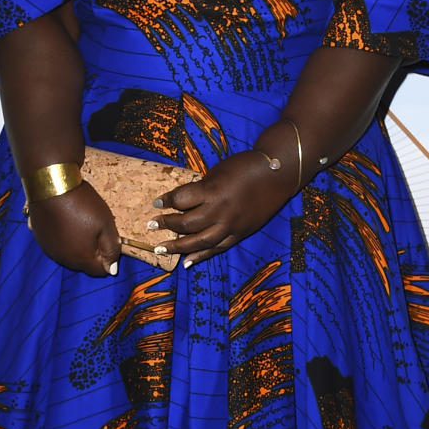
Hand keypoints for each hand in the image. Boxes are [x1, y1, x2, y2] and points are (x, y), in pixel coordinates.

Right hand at [26, 181, 120, 276]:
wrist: (51, 185)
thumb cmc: (81, 204)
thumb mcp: (106, 224)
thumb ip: (112, 248)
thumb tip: (112, 269)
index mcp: (81, 258)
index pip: (100, 271)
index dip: (108, 256)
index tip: (107, 237)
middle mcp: (63, 259)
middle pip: (84, 264)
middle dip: (92, 251)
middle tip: (95, 227)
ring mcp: (49, 248)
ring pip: (70, 254)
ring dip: (77, 244)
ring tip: (79, 221)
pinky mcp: (40, 237)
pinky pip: (57, 244)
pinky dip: (63, 237)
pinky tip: (65, 220)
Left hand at [153, 151, 295, 265]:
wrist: (277, 175)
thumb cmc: (245, 167)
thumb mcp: (218, 172)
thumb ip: (202, 189)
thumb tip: (183, 203)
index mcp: (213, 191)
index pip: (181, 199)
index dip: (167, 201)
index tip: (157, 203)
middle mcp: (220, 211)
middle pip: (186, 223)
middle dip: (166, 225)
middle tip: (151, 225)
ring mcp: (231, 225)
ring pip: (199, 242)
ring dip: (177, 246)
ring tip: (160, 248)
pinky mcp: (240, 234)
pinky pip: (217, 249)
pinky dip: (201, 256)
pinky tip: (186, 262)